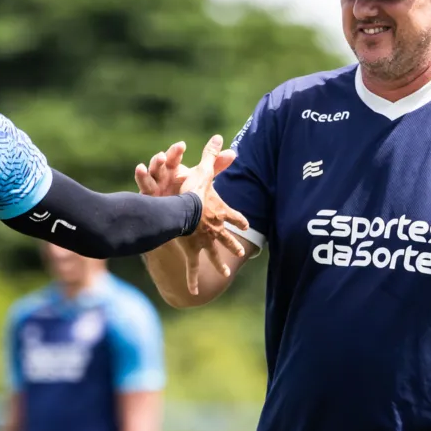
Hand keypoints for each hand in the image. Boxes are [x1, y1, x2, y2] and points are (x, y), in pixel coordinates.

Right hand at [135, 139, 236, 198]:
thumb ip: (215, 164)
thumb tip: (233, 152)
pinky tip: (138, 177)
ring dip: (144, 173)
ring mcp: (153, 187)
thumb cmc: (189, 191)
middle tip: (162, 156)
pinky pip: (141, 193)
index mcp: (174, 168)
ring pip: (147, 178)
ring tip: (141, 167)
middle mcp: (162, 175)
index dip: (176, 151)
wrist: (180, 213)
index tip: (182, 145)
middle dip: (159, 160)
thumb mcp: (203, 176)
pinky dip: (139, 185)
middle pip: (158, 165)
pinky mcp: (148, 200)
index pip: (174, 157)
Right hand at [136, 136, 248, 293]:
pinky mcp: (193, 250)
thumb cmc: (193, 190)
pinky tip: (194, 293)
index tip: (247, 225)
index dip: (240, 220)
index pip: (234, 216)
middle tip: (242, 253)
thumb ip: (212, 157)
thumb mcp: (203, 171)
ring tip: (226, 272)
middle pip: (227, 239)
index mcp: (220, 213)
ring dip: (220, 264)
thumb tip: (220, 138)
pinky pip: (193, 268)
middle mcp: (216, 230)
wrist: (182, 210)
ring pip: (214, 255)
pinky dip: (192, 280)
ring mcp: (205, 242)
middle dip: (234, 245)